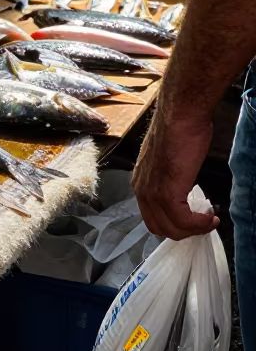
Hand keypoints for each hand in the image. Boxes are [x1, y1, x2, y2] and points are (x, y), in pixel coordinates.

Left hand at [132, 109, 218, 238]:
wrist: (180, 118)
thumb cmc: (178, 132)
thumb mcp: (168, 162)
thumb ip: (169, 179)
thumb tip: (183, 190)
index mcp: (140, 183)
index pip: (151, 217)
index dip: (173, 224)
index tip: (192, 220)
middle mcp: (141, 190)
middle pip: (159, 227)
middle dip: (183, 231)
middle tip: (203, 223)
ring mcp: (153, 192)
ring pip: (171, 228)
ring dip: (194, 230)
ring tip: (210, 220)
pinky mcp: (168, 192)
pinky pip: (183, 220)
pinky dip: (199, 224)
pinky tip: (210, 217)